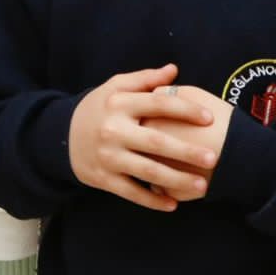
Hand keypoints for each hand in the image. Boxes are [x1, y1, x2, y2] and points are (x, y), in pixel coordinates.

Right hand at [67, 63, 218, 211]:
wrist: (61, 135)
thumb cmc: (98, 109)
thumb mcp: (114, 87)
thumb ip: (145, 79)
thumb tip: (174, 70)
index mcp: (119, 103)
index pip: (158, 104)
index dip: (185, 109)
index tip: (209, 118)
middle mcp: (113, 129)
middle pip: (156, 142)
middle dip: (187, 151)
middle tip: (214, 157)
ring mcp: (109, 156)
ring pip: (148, 171)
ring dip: (177, 180)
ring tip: (203, 185)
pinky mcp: (104, 178)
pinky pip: (132, 192)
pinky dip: (153, 200)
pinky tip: (174, 204)